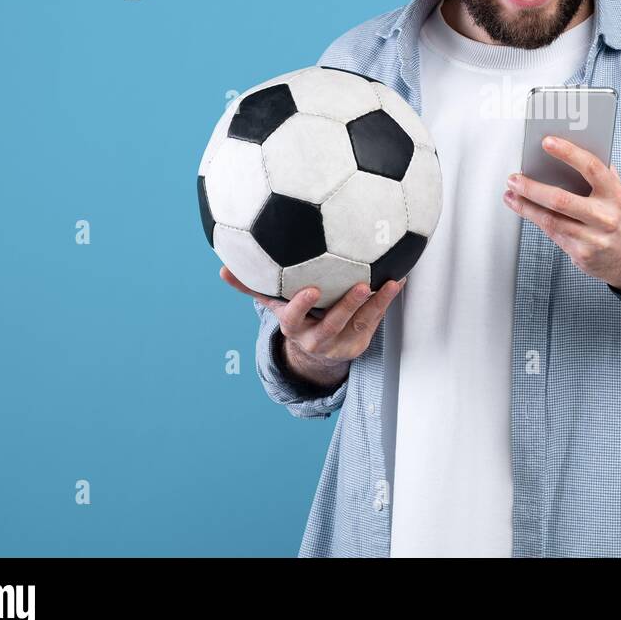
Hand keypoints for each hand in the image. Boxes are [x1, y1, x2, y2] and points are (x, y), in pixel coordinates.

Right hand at [220, 266, 404, 385]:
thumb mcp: (274, 303)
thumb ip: (251, 286)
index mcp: (294, 327)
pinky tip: (398, 279)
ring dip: (375, 302)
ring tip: (389, 281)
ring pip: (360, 322)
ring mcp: (341, 341)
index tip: (312, 290)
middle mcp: (317, 337)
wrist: (316, 351)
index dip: (302, 305)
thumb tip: (222, 268)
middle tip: (359, 285)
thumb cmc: (296, 316)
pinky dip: (387, 300)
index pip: (294, 318)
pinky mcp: (361, 341)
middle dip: (346, 306)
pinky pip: (376, 319)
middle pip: (332, 324)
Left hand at [502, 135, 620, 289]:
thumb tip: (573, 151)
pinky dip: (535, 220)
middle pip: (561, 200)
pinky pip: (553, 233)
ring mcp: (593, 238)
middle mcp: (606, 217)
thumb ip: (603, 174)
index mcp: (617, 195)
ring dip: (525, 206)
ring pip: (550, 220)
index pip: (591, 167)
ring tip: (512, 194)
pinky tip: (525, 210)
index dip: (568, 152)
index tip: (547, 142)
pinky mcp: (581, 254)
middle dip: (532, 188)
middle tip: (515, 178)